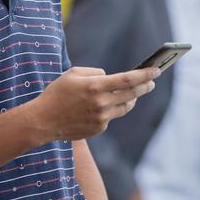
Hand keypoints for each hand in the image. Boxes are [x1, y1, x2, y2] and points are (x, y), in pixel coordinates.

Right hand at [30, 66, 158, 141]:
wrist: (43, 121)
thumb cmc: (57, 93)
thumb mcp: (73, 73)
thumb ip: (94, 72)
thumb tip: (110, 77)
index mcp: (95, 86)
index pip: (128, 80)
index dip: (144, 75)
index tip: (156, 70)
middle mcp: (101, 103)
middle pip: (132, 94)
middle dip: (145, 86)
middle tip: (151, 81)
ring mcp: (101, 118)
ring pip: (125, 106)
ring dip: (131, 98)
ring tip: (133, 92)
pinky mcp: (99, 128)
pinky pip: (112, 116)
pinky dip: (112, 109)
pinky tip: (105, 106)